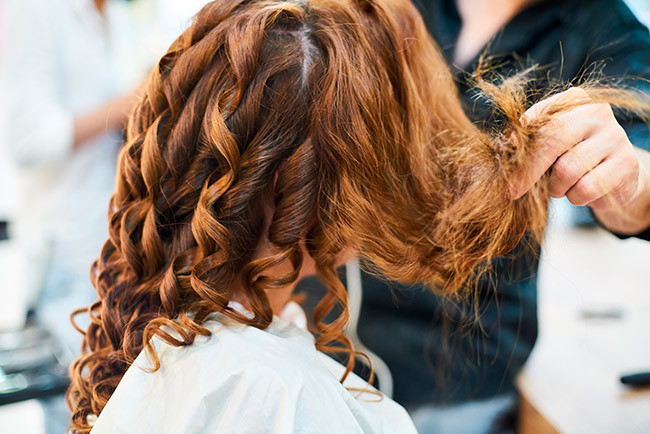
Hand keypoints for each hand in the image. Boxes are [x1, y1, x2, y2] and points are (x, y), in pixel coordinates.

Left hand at [512, 88, 649, 233]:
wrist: (615, 177)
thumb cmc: (571, 158)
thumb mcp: (550, 145)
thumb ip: (530, 142)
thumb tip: (505, 148)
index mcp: (574, 100)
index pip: (540, 118)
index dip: (521, 142)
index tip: (505, 160)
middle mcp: (596, 112)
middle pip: (551, 141)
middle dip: (528, 171)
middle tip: (513, 191)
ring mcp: (615, 136)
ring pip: (566, 170)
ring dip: (556, 188)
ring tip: (560, 187)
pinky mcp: (626, 162)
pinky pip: (586, 188)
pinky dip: (575, 197)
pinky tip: (579, 192)